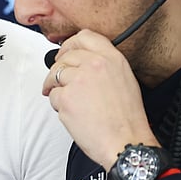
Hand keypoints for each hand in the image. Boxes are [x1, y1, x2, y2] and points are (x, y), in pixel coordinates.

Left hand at [44, 30, 158, 167]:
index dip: (70, 44)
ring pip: (55, 75)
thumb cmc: (127, 120)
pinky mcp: (66, 97)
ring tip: (65, 100)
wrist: (125, 142)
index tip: (65, 53)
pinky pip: (53, 96)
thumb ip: (105, 66)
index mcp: (112, 58)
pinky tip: (71, 113)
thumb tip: (85, 63)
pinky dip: (58, 105)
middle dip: (59, 69)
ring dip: (55, 87)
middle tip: (58, 79)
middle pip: (65, 56)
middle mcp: (95, 65)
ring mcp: (78, 79)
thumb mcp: (126, 81)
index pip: (84, 36)